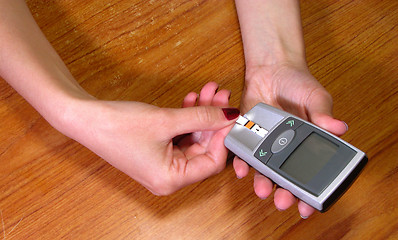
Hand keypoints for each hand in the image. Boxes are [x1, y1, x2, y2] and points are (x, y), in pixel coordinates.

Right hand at [61, 82, 237, 195]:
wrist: (84, 118)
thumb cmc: (117, 126)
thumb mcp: (166, 120)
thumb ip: (202, 117)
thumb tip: (229, 115)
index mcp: (171, 180)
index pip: (212, 162)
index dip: (223, 137)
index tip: (230, 115)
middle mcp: (168, 177)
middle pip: (204, 149)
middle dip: (213, 120)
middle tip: (220, 97)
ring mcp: (162, 164)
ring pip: (194, 139)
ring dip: (201, 115)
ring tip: (207, 93)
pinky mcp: (156, 151)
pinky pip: (180, 136)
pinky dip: (187, 118)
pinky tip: (191, 100)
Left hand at [235, 64, 347, 217]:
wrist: (272, 69)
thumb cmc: (297, 83)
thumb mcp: (315, 97)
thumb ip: (323, 114)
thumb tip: (339, 127)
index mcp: (304, 142)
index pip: (307, 172)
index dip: (308, 191)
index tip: (308, 204)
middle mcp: (284, 147)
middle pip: (283, 176)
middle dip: (283, 191)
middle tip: (283, 201)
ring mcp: (265, 143)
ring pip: (262, 170)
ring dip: (262, 182)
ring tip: (263, 189)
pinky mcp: (247, 135)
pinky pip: (243, 153)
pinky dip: (242, 162)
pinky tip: (242, 169)